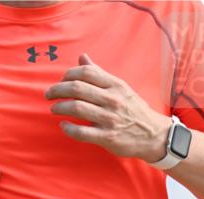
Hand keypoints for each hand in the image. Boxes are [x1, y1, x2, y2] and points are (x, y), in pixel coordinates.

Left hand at [46, 53, 170, 161]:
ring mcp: (109, 118)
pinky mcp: (107, 137)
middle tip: (49, 94)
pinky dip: (68, 128)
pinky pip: (81, 132)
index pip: (87, 73)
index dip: (69, 74)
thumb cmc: (132, 109)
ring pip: (76, 108)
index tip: (61, 80)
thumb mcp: (120, 88)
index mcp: (116, 85)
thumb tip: (82, 57)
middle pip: (77, 88)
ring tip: (54, 108)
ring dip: (59, 107)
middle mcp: (112, 99)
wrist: (154, 135)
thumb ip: (99, 74)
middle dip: (57, 90)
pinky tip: (63, 125)